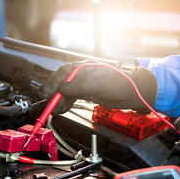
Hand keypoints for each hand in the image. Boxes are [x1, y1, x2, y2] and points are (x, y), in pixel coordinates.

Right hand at [40, 61, 157, 113]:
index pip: (63, 74)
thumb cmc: (120, 83)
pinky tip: (62, 109)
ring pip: (66, 92)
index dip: (53, 84)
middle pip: (62, 83)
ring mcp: (85, 85)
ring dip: (59, 101)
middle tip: (48, 105)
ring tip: (54, 110)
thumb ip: (78, 86)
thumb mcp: (97, 83)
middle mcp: (82, 75)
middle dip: (54, 95)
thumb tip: (62, 89)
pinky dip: (66, 104)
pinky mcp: (88, 93)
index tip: (46, 93)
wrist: (133, 93)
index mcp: (83, 68)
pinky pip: (73, 98)